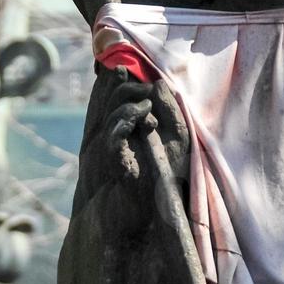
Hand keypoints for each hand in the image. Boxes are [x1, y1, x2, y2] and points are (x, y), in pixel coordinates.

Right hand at [93, 67, 189, 231]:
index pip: (112, 95)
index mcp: (122, 129)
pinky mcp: (114, 162)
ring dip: (132, 102)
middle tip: (147, 93)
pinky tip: (144, 119)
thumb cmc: (165, 178)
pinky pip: (113, 134)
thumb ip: (166, 109)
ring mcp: (110, 149)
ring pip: (111, 111)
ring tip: (148, 109)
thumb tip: (156, 83)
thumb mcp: (174, 137)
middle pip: (108, 97)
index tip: (130, 68)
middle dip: (127, 87)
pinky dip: (127, 119)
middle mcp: (112, 136)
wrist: (154, 216)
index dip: (118, 79)